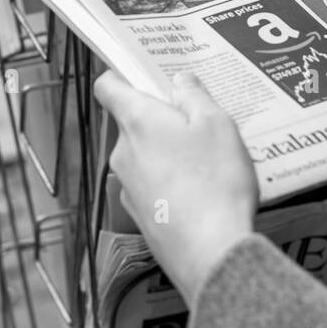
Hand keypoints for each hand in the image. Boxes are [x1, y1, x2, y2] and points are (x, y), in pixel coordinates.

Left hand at [93, 70, 257, 307]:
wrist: (211, 252)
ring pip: (145, 158)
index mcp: (137, 121)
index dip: (123, 76)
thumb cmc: (214, 183)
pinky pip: (152, 188)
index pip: (109, 86)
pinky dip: (172, 185)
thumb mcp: (217, 124)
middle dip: (162, 120)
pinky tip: (202, 193)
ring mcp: (128, 187)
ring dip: (169, 155)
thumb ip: (195, 96)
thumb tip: (180, 81)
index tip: (144, 75)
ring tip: (209, 162)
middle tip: (199, 123)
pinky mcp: (140, 217)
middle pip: (134, 123)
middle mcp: (123, 153)